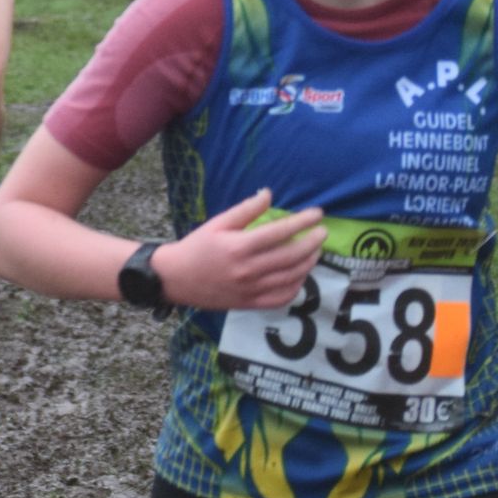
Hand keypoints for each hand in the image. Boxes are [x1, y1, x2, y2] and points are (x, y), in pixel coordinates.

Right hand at [155, 188, 324, 310]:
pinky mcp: (250, 303)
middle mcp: (247, 269)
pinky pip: (282, 297)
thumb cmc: (196, 247)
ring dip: (309, 262)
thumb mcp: (217, 223)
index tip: (317, 213)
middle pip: (291, 255)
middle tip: (322, 232)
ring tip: (315, 251)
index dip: (302, 222)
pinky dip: (296, 286)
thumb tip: (268, 193)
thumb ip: (245, 210)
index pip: (280, 232)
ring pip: (291, 277)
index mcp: (238, 247)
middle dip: (313, 242)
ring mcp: (250, 289)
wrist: (175, 279)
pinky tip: (300, 274)